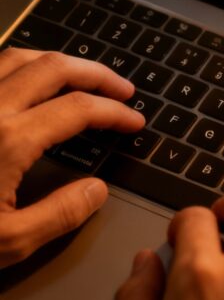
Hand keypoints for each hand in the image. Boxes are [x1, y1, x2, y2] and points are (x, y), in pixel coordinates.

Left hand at [0, 47, 143, 266]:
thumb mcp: (7, 244)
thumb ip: (60, 214)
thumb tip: (97, 189)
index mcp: (10, 139)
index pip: (79, 109)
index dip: (114, 112)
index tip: (134, 121)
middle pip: (54, 67)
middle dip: (95, 73)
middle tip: (121, 88)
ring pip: (17, 56)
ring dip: (57, 61)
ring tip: (79, 76)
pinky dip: (18, 65)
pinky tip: (24, 82)